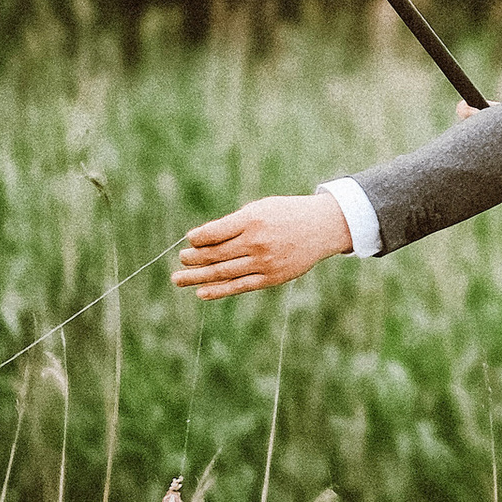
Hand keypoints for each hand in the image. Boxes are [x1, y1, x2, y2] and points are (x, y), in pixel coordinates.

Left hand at [173, 192, 351, 296]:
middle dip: (194, 258)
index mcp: (252, 220)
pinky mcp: (271, 278)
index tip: (190, 240)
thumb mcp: (260, 209)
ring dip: (197, 277)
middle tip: (182, 260)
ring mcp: (264, 262)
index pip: (215, 233)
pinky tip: (201, 292)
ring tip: (179, 278)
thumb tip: (201, 240)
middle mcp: (257, 242)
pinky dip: (218, 291)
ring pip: (223, 272)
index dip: (198, 238)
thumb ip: (234, 224)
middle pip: (215, 254)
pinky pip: (239, 286)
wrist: (322, 227)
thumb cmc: (286, 215)